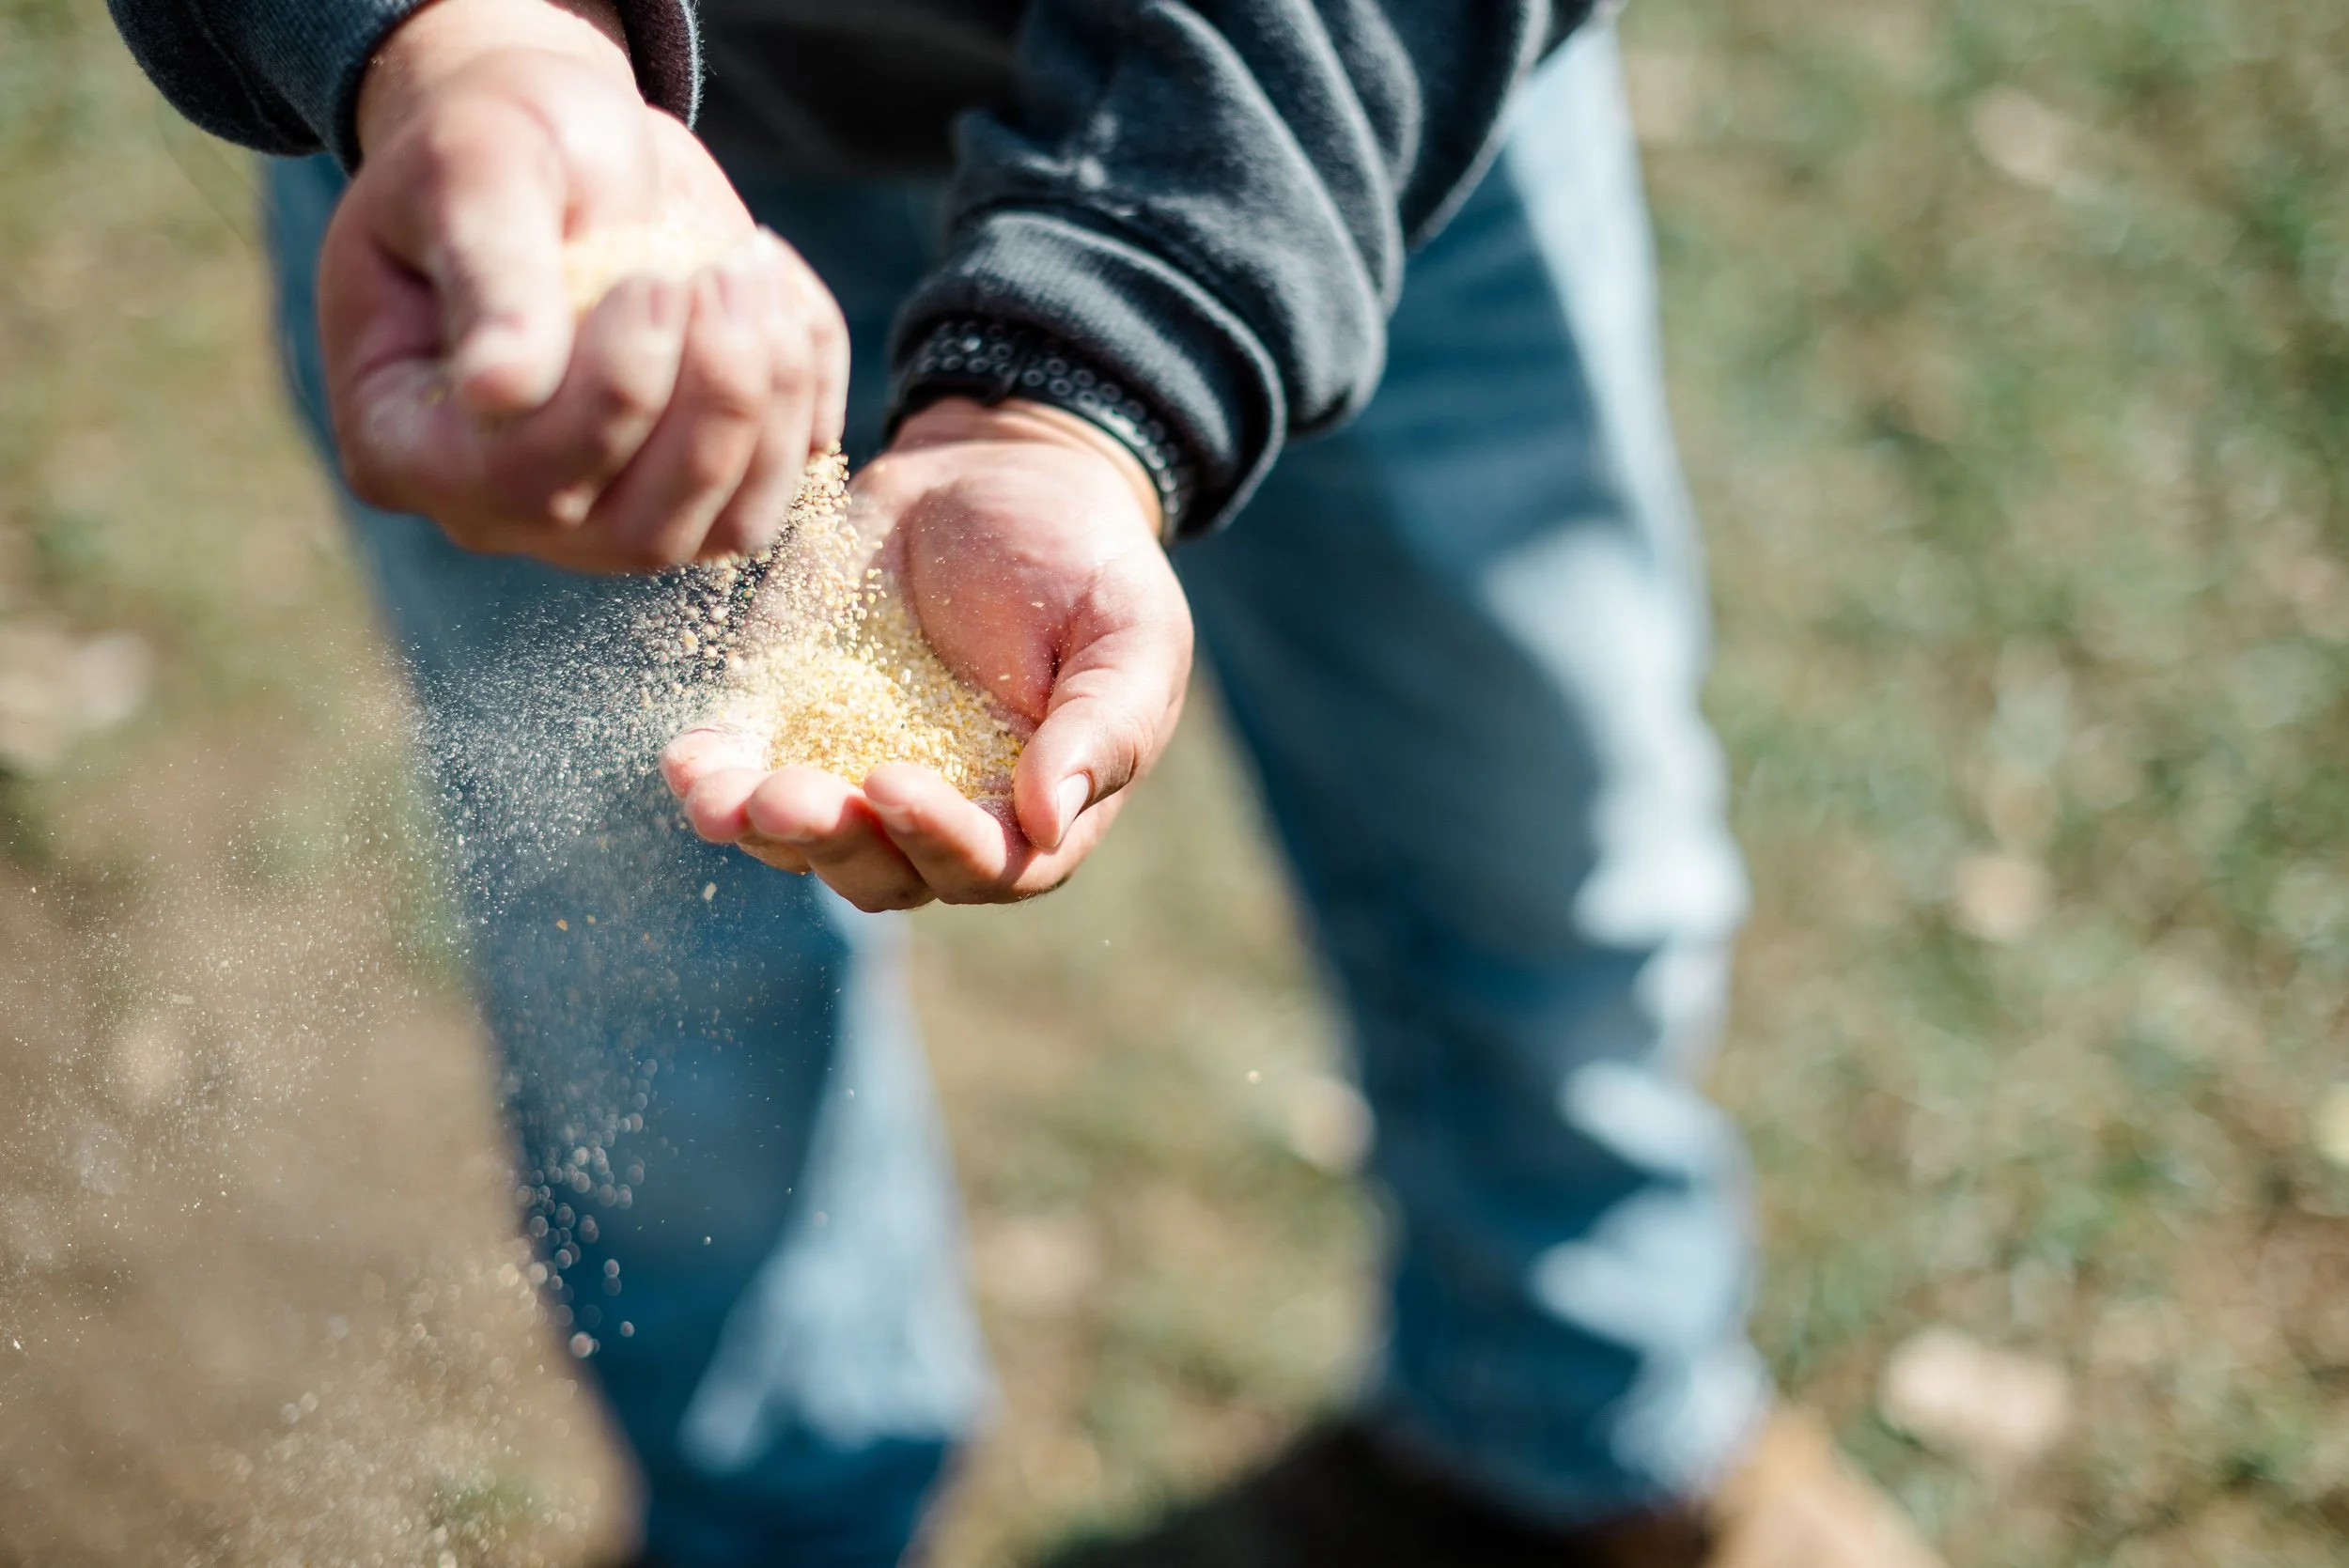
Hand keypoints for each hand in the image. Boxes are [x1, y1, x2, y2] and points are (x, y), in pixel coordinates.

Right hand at [319, 0, 847, 570]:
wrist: (564, 141)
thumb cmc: (498, 143)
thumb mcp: (476, 170)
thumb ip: (488, 273)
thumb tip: (498, 391)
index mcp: (406, 441)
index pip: (517, 482)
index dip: (611, 396)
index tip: (657, 281)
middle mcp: (505, 509)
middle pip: (635, 531)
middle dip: (711, 401)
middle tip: (732, 269)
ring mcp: (612, 513)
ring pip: (726, 528)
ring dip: (769, 401)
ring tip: (752, 271)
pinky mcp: (706, 490)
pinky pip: (789, 486)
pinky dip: (807, 391)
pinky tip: (776, 295)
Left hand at [662, 399, 1192, 908]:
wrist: (999, 475)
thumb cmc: (1087, 562)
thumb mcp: (1131, 631)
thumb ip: (1108, 724)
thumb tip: (1050, 819)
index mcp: (1031, 810)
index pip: (987, 867)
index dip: (940, 844)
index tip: (896, 783)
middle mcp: (937, 810)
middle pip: (885, 874)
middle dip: (837, 846)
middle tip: (796, 797)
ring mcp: (853, 768)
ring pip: (804, 843)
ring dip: (765, 830)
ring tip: (730, 797)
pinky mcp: (787, 716)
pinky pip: (741, 770)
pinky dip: (711, 781)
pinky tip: (688, 768)